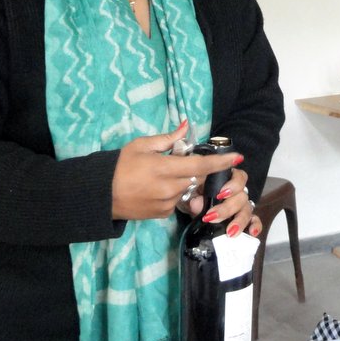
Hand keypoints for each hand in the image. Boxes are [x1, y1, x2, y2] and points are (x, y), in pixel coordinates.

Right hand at [112, 121, 242, 219]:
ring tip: (165, 174)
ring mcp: (167, 204)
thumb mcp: (141, 145)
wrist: (101, 195)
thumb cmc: (119, 166)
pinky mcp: (163, 214)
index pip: (201, 165)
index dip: (221, 162)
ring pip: (188, 189)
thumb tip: (186, 126)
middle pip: (198, 177)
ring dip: (185, 181)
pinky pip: (178, 200)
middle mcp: (169, 188)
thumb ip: (167, 139)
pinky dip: (175, 192)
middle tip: (183, 161)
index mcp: (165, 168)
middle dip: (200, 169)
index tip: (238, 157)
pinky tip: (158, 188)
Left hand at [198, 166, 262, 238]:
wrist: (190, 207)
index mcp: (227, 179)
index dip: (233, 185)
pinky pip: (254, 221)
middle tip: (212, 217)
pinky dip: (255, 226)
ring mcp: (242, 205)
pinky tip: (251, 232)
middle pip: (241, 196)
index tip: (220, 194)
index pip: (239, 177)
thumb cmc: (193, 195)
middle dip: (227, 208)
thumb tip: (196, 203)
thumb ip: (195, 196)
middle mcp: (238, 191)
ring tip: (230, 232)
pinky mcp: (245, 218)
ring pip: (247, 210)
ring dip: (239, 221)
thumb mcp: (191, 194)